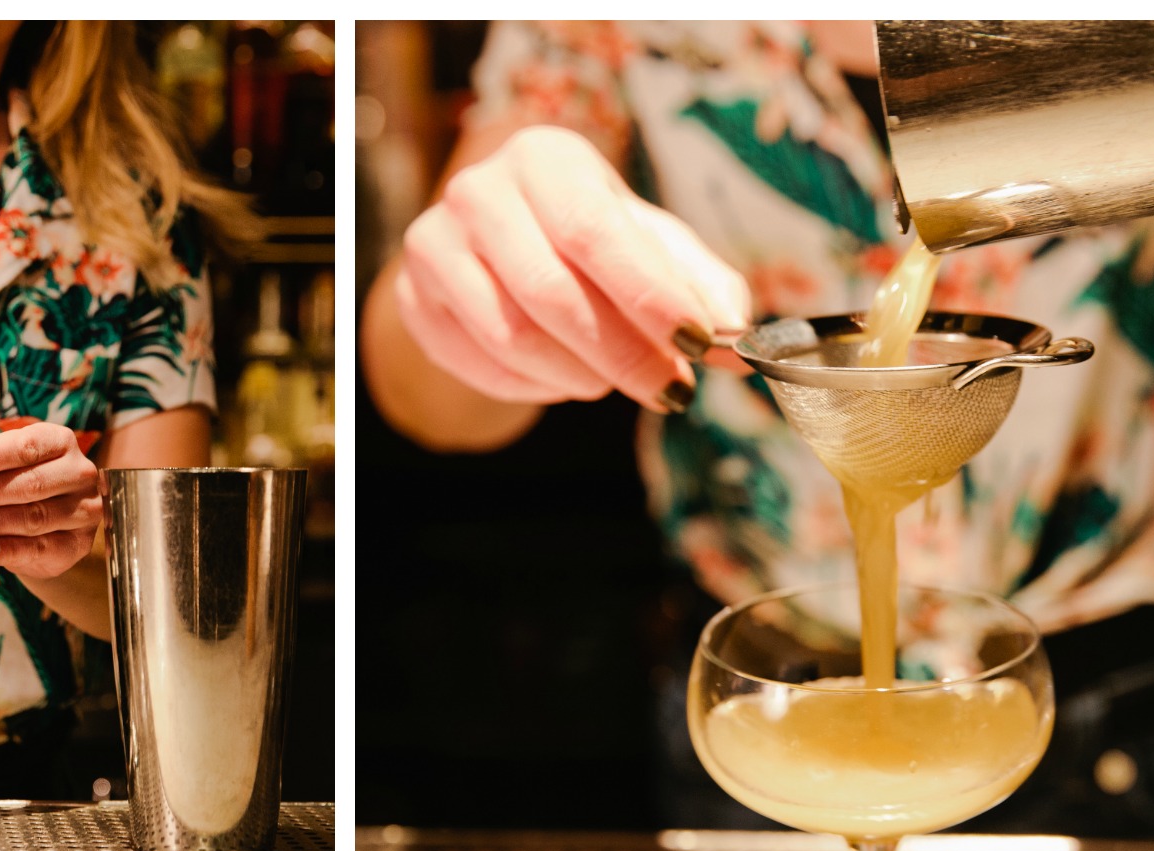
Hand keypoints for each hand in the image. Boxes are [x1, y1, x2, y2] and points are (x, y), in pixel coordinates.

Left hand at [0, 423, 103, 579]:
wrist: (44, 528)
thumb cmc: (11, 487)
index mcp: (56, 442)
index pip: (24, 446)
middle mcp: (77, 472)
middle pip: (29, 483)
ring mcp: (82, 510)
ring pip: (35, 517)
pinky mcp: (76, 545)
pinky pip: (42, 548)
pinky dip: (11, 551)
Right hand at [391, 125, 750, 412]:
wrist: (495, 247)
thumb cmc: (589, 242)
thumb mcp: (653, 246)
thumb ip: (703, 286)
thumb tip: (740, 338)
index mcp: (545, 157)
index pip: (596, 231)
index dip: (650, 295)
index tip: (700, 344)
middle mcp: (478, 190)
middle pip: (550, 290)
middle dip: (622, 353)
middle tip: (670, 390)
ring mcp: (433, 244)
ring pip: (510, 335)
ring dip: (577, 374)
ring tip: (612, 380)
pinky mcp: (412, 298)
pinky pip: (478, 363)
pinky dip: (533, 387)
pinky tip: (563, 378)